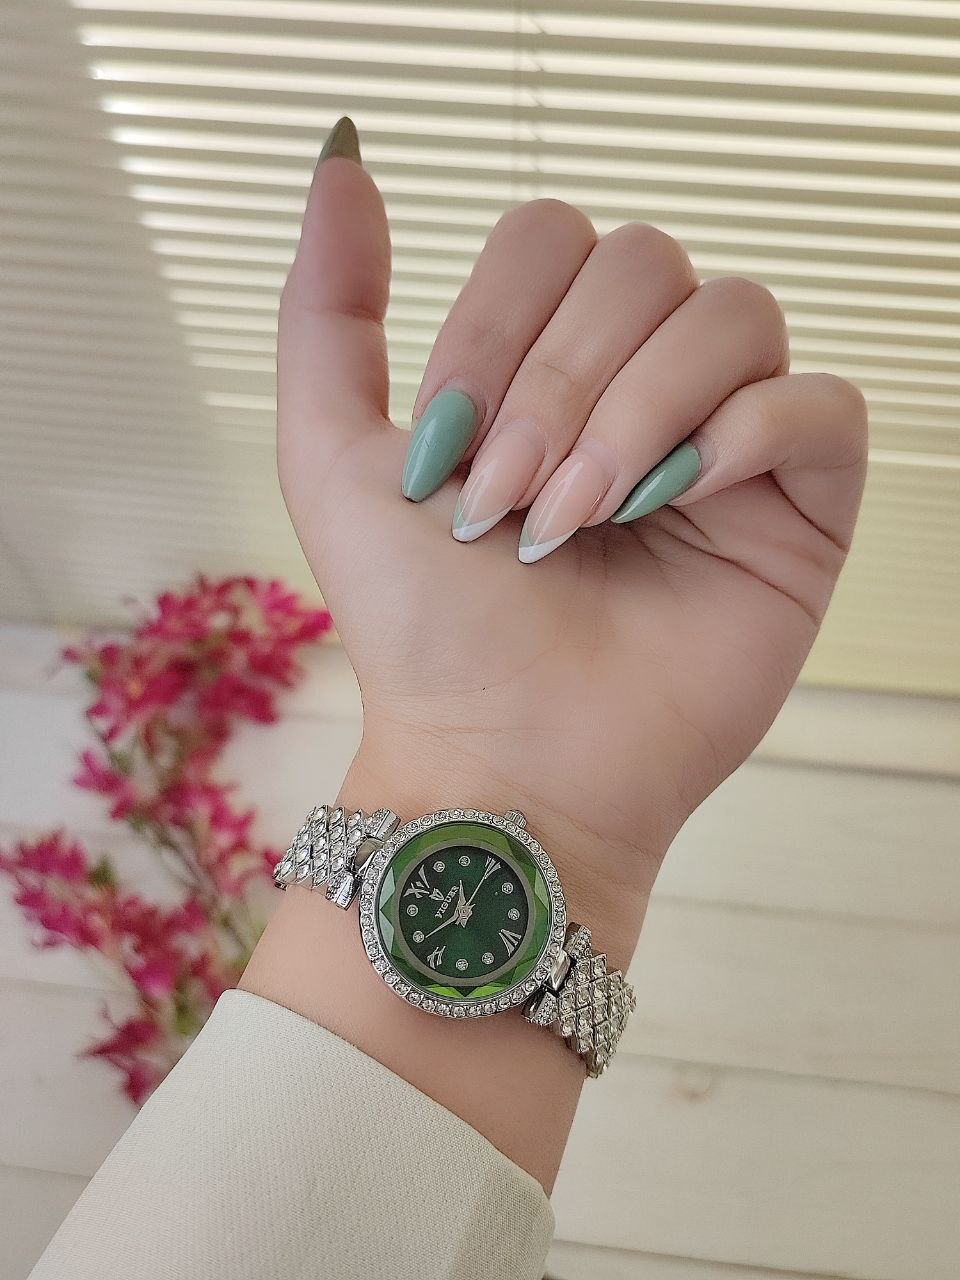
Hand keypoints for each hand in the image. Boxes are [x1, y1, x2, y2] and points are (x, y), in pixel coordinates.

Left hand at [277, 134, 866, 967]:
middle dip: (561, 381)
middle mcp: (644, 385)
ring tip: (583, 521)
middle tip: (514, 503)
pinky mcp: (800, 509)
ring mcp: (727, 444)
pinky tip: (684, 499)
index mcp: (549, 363)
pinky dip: (751, 431)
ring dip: (638, 412)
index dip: (497, 328)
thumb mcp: (334, 457)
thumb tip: (344, 164)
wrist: (504, 756)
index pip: (554, 240)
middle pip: (644, 263)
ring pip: (733, 315)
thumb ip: (326, 312)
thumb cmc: (425, 625)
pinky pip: (821, 404)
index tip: (454, 454)